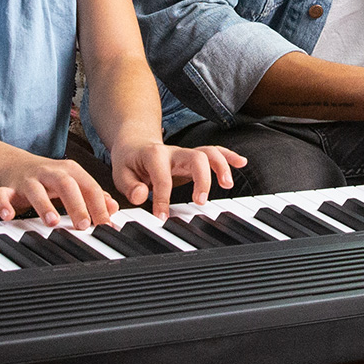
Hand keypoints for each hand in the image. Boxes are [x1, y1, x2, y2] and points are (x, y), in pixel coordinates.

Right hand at [0, 152, 118, 228]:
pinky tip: (8, 216)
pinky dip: (4, 204)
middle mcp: (49, 173)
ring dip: (44, 206)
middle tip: (83, 224)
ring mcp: (27, 180)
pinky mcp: (7, 187)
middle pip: (66, 185)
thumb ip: (92, 195)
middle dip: (76, 204)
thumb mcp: (72, 183)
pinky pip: (3, 195)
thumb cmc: (47, 178)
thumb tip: (113, 209)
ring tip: (52, 222)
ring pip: (36, 190)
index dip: (99, 205)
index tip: (105, 225)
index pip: (89, 186)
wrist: (11, 164)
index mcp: (69, 171)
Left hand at [111, 141, 246, 219]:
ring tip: (228, 185)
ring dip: (221, 167)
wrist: (135, 145)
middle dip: (202, 179)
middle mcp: (174, 152)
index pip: (162, 177)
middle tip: (200, 202)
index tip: (162, 217)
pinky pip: (215, 152)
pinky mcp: (194, 158)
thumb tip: (140, 196)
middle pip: (195, 158)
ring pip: (209, 153)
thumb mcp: (121, 173)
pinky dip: (229, 157)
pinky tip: (242, 163)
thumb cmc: (130, 162)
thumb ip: (130, 186)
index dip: (162, 198)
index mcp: (154, 155)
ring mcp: (186, 154)